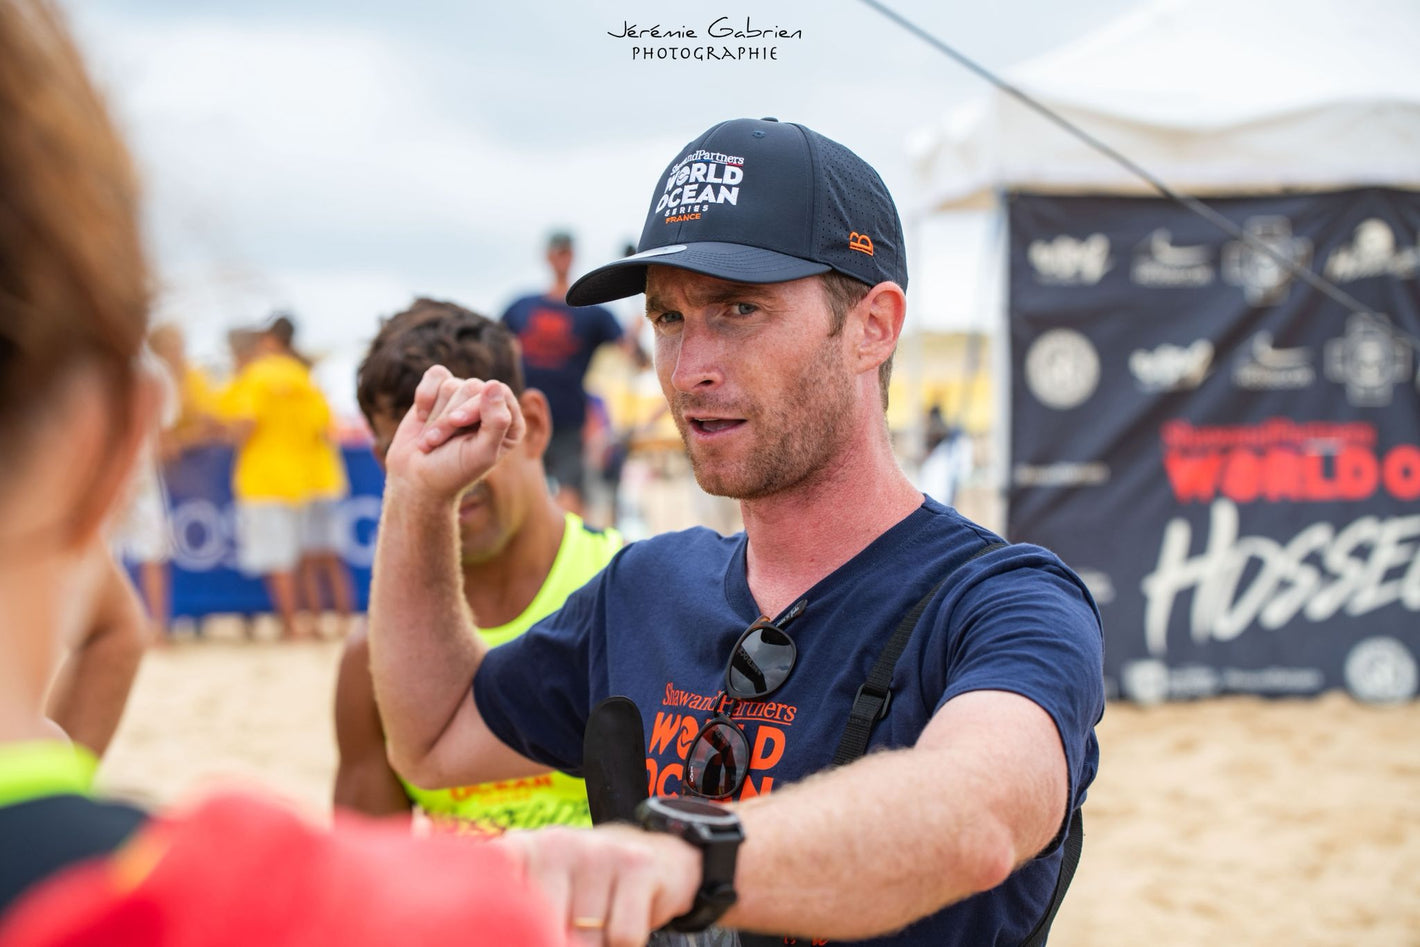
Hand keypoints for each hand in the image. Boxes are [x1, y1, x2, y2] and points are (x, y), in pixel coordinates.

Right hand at [383, 366, 526, 503]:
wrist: (416, 479)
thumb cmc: (453, 471)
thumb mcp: (481, 453)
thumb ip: (496, 422)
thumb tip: (494, 384)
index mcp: (509, 423)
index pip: (500, 393)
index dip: (475, 405)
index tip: (457, 422)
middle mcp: (489, 407)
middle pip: (472, 387)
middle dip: (450, 417)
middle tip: (436, 442)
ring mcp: (464, 399)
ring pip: (451, 385)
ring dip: (435, 416)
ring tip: (430, 440)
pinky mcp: (441, 393)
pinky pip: (436, 375)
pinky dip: (424, 396)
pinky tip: (422, 417)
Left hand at [493, 824, 700, 946]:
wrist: (657, 857)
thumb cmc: (586, 887)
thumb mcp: (545, 891)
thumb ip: (519, 913)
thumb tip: (508, 941)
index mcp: (521, 850)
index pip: (495, 901)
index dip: (510, 933)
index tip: (517, 937)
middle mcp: (556, 843)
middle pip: (544, 930)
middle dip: (556, 942)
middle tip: (569, 933)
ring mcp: (598, 851)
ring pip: (586, 938)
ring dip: (595, 945)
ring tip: (598, 926)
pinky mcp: (638, 865)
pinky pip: (623, 936)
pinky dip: (623, 945)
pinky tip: (622, 923)